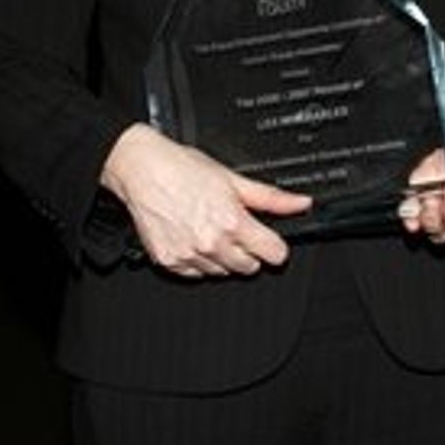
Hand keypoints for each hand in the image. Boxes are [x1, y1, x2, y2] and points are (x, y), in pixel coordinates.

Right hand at [100, 123, 312, 277]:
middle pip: (249, 267)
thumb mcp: (234, 179)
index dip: (275, 246)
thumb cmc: (184, 170)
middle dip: (249, 250)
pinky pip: (195, 274)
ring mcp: (188, 255)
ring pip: (222, 271)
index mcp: (232, 222)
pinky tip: (194, 238)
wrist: (143, 170)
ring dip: (224, 256)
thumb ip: (271, 198)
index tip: (270, 241)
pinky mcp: (168, 262)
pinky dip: (199, 261)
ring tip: (212, 229)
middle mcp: (211, 243)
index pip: (273, 254)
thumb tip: (301, 203)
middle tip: (236, 229)